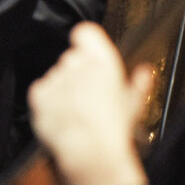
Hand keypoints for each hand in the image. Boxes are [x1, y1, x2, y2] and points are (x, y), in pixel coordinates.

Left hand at [27, 23, 152, 184]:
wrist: (89, 152)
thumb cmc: (113, 131)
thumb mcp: (133, 106)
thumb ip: (138, 84)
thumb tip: (145, 73)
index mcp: (103, 62)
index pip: (86, 32)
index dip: (86, 42)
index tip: (89, 52)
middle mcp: (78, 65)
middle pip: (71, 58)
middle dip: (77, 72)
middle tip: (87, 94)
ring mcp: (57, 78)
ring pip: (56, 75)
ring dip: (63, 88)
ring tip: (75, 110)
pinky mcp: (39, 94)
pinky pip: (41, 90)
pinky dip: (47, 100)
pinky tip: (61, 114)